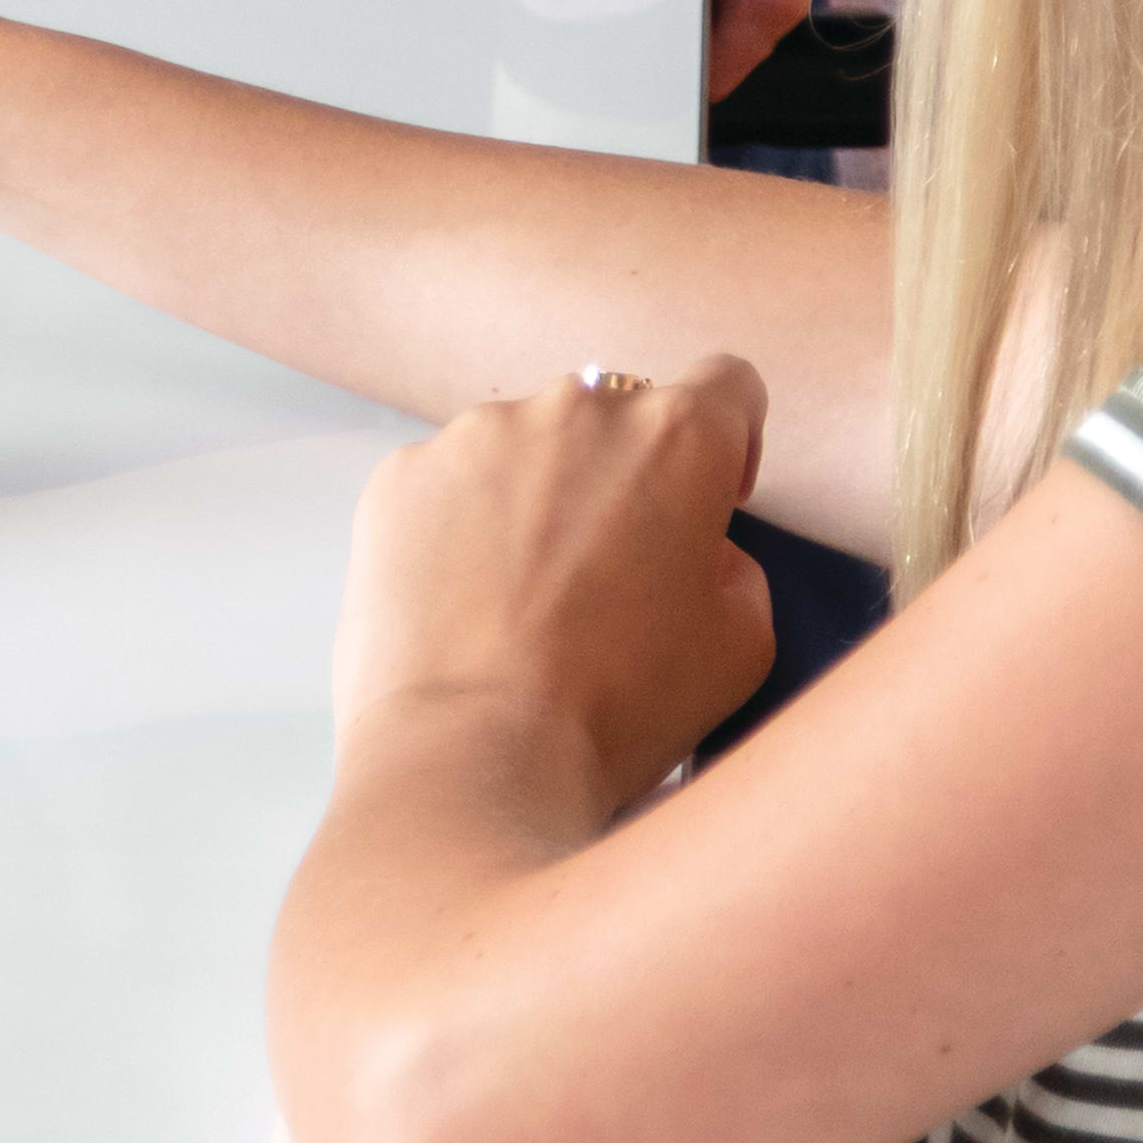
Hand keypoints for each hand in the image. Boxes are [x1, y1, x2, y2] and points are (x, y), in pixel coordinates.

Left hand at [333, 355, 775, 816]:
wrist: (472, 756)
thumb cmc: (619, 709)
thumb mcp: (741, 640)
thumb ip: (731, 560)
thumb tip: (691, 547)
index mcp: (677, 434)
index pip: (726, 386)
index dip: (726, 448)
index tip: (706, 505)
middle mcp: (575, 406)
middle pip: (616, 417)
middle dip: (622, 477)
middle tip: (607, 572)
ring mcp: (476, 434)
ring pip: (525, 445)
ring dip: (536, 496)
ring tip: (522, 598)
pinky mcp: (401, 475)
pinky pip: (448, 481)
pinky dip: (461, 525)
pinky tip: (464, 603)